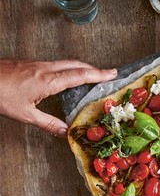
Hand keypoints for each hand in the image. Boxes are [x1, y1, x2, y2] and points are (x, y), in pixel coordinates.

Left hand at [0, 59, 116, 136]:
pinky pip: (54, 64)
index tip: (112, 74)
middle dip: (93, 68)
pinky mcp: (29, 64)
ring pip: (65, 63)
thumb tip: (66, 132)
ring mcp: (36, 64)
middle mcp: (45, 69)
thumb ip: (48, 123)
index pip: (79, 76)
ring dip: (80, 67)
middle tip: (107, 73)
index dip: (97, 75)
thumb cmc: (0, 94)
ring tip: (90, 75)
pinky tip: (64, 77)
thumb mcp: (25, 114)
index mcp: (48, 81)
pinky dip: (67, 68)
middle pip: (75, 64)